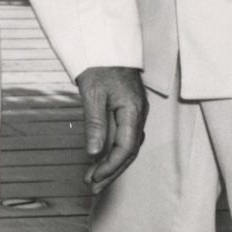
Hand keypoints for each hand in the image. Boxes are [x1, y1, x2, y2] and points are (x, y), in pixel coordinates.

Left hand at [77, 65, 148, 188]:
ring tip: (94, 180)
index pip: (125, 148)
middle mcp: (139, 114)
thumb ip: (95, 125)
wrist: (106, 44)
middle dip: (111, 172)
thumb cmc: (100, 66)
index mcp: (133, 110)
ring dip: (112, 165)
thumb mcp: (93, 94)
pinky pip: (125, 138)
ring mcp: (136, 113)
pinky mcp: (130, 111)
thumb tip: (94, 153)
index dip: (110, 166)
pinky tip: (100, 161)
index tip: (93, 178)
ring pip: (128, 147)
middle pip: (129, 152)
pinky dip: (113, 152)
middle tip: (93, 187)